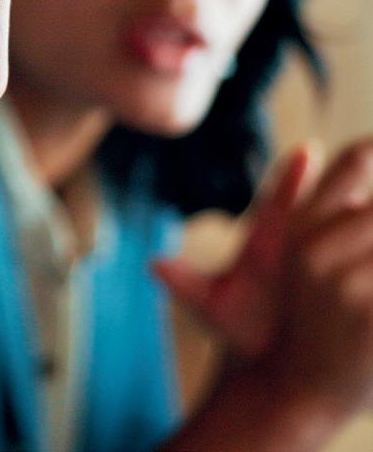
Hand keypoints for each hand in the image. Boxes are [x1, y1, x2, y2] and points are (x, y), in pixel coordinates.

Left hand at [158, 138, 372, 451]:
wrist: (271, 362)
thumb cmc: (241, 331)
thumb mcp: (214, 310)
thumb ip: (186, 284)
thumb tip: (154, 265)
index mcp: (268, 236)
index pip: (280, 199)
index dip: (292, 175)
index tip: (305, 151)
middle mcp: (303, 235)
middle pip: (331, 189)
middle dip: (352, 166)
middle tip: (370, 144)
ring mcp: (332, 251)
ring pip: (359, 213)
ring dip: (372, 199)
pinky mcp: (355, 275)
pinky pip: (370, 251)